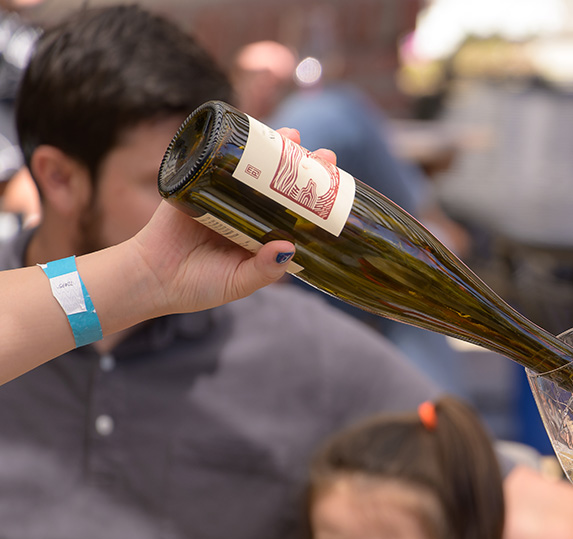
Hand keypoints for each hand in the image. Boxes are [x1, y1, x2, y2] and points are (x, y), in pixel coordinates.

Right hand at [129, 129, 336, 316]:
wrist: (151, 280)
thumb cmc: (199, 285)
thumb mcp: (239, 282)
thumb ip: (264, 269)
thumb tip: (289, 246)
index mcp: (261, 233)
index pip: (294, 208)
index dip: (314, 194)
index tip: (335, 182)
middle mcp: (245, 211)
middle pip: (278, 182)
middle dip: (300, 165)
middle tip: (322, 155)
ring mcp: (220, 195)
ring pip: (250, 166)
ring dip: (272, 147)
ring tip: (293, 135)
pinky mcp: (194, 183)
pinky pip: (213, 160)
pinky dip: (229, 144)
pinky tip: (249, 133)